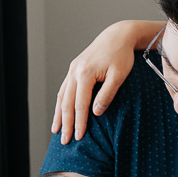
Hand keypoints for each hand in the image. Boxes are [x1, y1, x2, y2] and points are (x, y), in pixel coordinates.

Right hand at [51, 20, 143, 142]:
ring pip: (61, 96)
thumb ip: (107, 94)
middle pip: (66, 102)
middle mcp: (75, 71)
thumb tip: (95, 113)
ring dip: (59, 114)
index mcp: (85, 73)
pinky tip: (60, 113)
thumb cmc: (122, 55)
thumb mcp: (119, 75)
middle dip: (66, 123)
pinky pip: (64, 88)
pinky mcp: (74, 68)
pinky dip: (60, 102)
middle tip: (65, 141)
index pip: (80, 104)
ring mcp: (73, 69)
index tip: (79, 137)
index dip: (79, 122)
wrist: (118, 35)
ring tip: (56, 131)